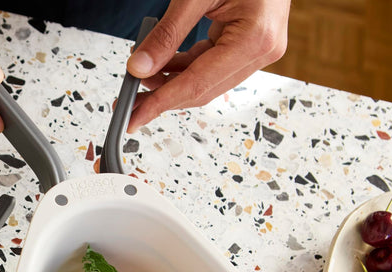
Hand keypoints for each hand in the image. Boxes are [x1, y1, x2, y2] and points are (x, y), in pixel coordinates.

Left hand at [125, 0, 289, 130]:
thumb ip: (166, 33)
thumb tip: (139, 67)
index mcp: (255, 38)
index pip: (197, 84)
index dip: (161, 103)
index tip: (133, 118)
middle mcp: (262, 49)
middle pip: (202, 89)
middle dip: (162, 96)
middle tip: (128, 102)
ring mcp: (258, 48)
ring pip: (205, 81)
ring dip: (170, 81)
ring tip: (139, 74)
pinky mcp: (249, 43)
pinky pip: (210, 65)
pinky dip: (182, 67)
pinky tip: (159, 65)